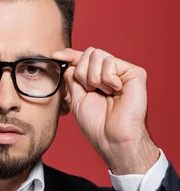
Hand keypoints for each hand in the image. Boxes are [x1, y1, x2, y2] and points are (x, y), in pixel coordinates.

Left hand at [52, 47, 159, 173]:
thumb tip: (67, 62)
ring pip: (98, 55)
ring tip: (103, 93)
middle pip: (89, 53)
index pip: (83, 60)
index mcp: (97, 80)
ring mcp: (123, 72)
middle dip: (82, 72)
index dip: (70, 55)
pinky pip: (110, 62)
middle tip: (90, 90)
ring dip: (94, 78)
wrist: (111, 137)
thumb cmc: (96, 124)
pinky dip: (107, 79)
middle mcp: (111, 74)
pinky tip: (115, 91)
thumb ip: (73, 79)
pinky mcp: (134, 73)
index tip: (55, 56)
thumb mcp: (77, 98)